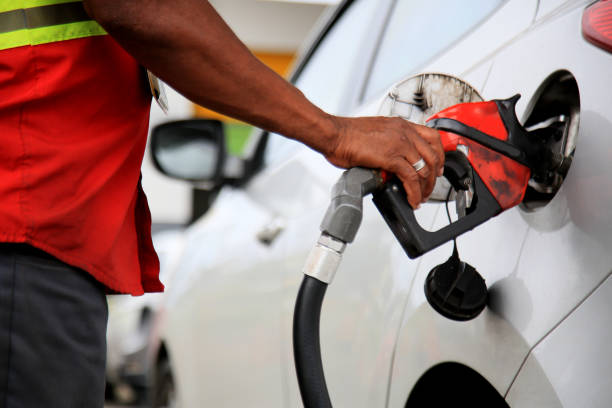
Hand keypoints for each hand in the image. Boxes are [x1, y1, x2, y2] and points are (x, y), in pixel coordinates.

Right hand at [325, 116, 443, 207]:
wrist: (334, 134)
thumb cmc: (347, 134)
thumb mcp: (376, 133)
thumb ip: (389, 144)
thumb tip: (391, 162)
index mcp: (401, 125)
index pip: (432, 138)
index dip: (438, 155)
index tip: (437, 167)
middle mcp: (404, 132)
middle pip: (433, 155)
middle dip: (434, 177)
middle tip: (429, 188)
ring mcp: (399, 144)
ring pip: (425, 169)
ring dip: (425, 187)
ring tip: (420, 198)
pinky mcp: (391, 158)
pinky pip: (411, 178)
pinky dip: (414, 192)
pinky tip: (412, 199)